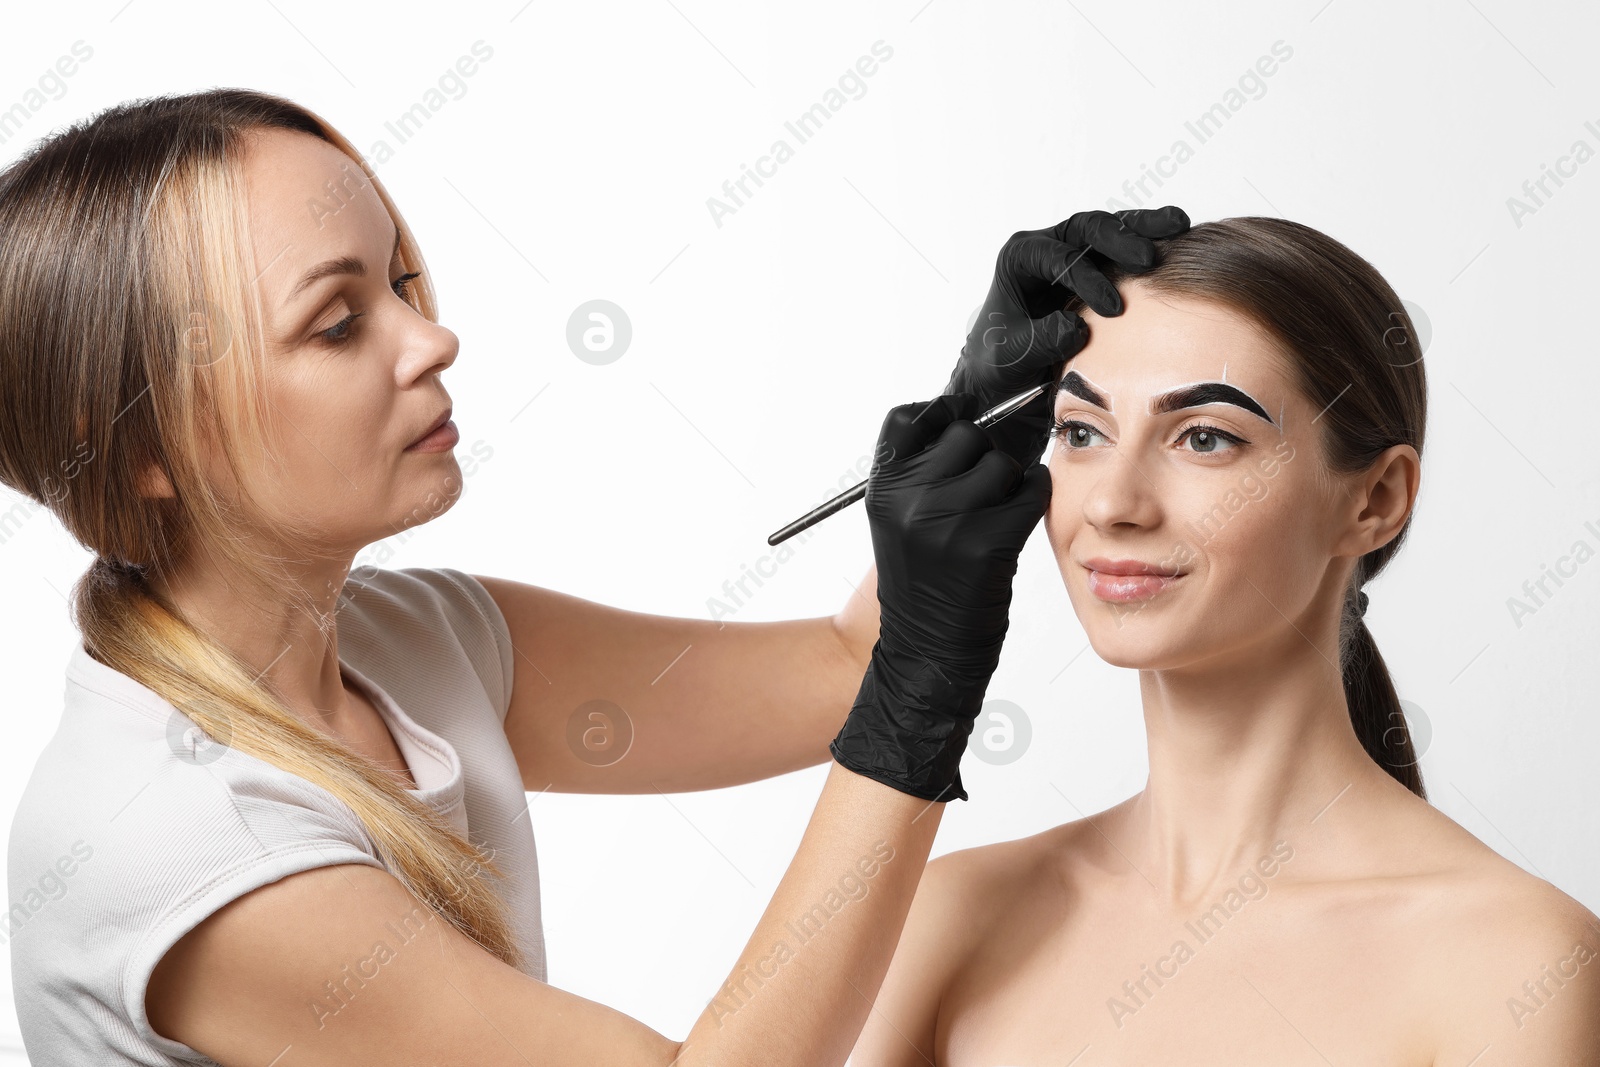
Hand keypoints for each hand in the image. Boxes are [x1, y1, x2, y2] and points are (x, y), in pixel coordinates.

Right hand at [829, 393, 1051, 802]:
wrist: (925, 654)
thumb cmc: (923, 585)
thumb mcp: (901, 520)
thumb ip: (924, 472)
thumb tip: (977, 417)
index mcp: (882, 489)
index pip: (911, 416)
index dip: (943, 416)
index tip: (960, 430)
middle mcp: (908, 499)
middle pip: (966, 433)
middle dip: (983, 454)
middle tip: (982, 491)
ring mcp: (946, 520)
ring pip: (1002, 463)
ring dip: (1011, 481)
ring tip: (996, 515)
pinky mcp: (986, 544)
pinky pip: (1030, 491)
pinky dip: (1033, 499)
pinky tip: (1018, 521)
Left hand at [943, 206, 1191, 466]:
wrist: (1009, 373)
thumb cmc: (1001, 362)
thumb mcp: (1013, 356)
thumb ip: (1041, 341)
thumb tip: (1077, 328)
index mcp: (1020, 258)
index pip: (1057, 257)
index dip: (1086, 278)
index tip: (1113, 308)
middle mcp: (1049, 246)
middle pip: (1088, 229)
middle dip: (1120, 239)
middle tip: (1149, 259)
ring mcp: (1076, 253)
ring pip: (1112, 229)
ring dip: (1146, 227)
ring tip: (1180, 224)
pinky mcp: (1100, 266)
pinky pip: (1128, 248)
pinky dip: (1153, 242)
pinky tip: (1183, 237)